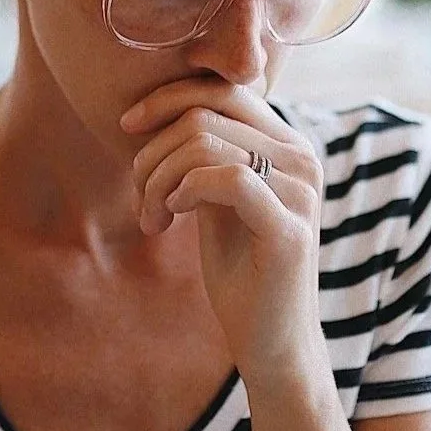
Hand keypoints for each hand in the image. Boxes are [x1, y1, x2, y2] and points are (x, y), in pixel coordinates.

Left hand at [123, 81, 325, 386]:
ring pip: (205, 144)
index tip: (127, 127)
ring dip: (158, 179)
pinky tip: (170, 218)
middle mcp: (302, 157)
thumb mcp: (217, 201)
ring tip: (151, 218)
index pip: (223, 88)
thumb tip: (164, 111)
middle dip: (153, 152)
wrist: (271, 342)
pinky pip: (225, 179)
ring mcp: (300, 191)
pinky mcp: (289, 228)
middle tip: (141, 200)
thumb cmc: (241, 273)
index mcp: (288, 144)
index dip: (167, 98)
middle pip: (205, 114)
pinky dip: (182, 192)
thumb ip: (206, 156)